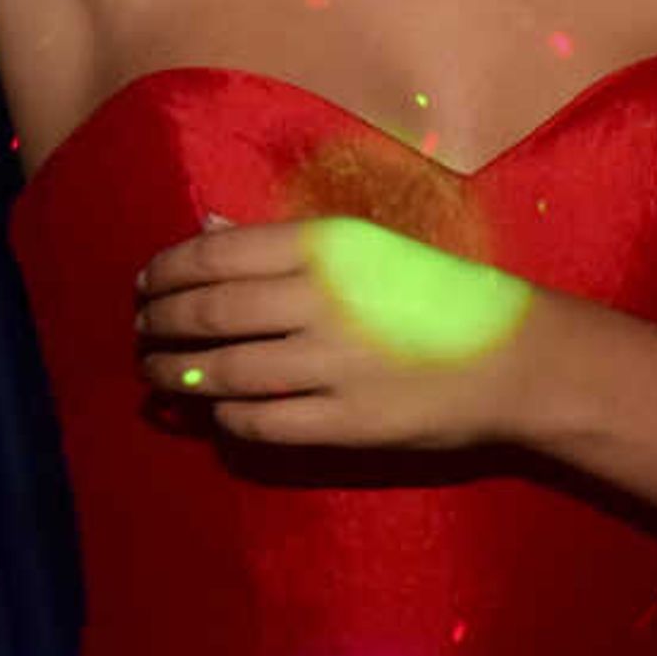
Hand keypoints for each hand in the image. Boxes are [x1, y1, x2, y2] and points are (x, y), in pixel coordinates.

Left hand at [134, 214, 543, 449]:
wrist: (515, 359)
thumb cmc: (438, 294)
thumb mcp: (367, 249)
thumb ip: (282, 244)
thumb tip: (204, 231)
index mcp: (327, 248)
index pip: (214, 255)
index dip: (164, 272)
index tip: (144, 285)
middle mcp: (321, 301)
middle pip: (206, 314)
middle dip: (158, 326)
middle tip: (140, 334)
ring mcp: (331, 366)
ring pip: (222, 373)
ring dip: (176, 376)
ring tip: (158, 376)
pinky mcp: (343, 423)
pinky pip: (258, 423)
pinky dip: (224, 417)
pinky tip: (216, 411)